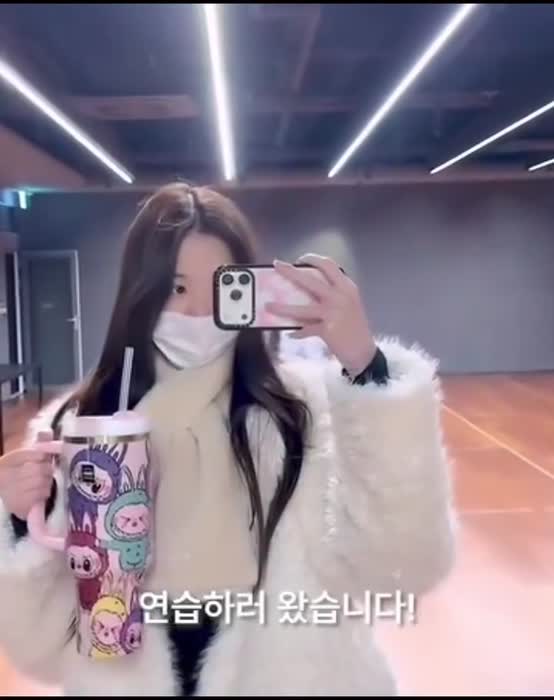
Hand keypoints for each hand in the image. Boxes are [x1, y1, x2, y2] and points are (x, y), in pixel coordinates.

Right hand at [0, 430, 59, 520]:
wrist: (15, 499)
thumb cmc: (24, 475)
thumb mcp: (29, 458)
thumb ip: (39, 444)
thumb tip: (47, 431)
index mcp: (5, 462)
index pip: (24, 454)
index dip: (40, 452)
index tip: (49, 453)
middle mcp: (4, 477)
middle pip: (36, 468)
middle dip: (47, 469)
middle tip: (46, 471)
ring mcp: (10, 492)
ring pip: (41, 481)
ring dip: (48, 481)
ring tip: (43, 481)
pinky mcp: (19, 504)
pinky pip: (42, 493)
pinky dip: (45, 491)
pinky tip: (40, 492)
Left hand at [267, 254, 377, 375]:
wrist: (364, 352)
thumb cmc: (354, 326)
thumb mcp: (349, 304)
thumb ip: (332, 293)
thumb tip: (302, 289)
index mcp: (347, 287)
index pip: (328, 265)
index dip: (312, 259)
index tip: (299, 259)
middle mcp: (341, 296)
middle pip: (310, 279)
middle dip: (290, 271)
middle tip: (277, 265)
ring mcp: (333, 313)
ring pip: (301, 308)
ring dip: (282, 308)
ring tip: (268, 306)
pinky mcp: (327, 330)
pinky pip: (305, 329)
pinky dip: (297, 332)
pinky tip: (291, 333)